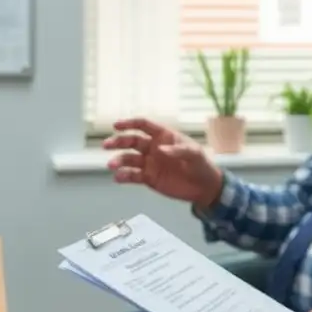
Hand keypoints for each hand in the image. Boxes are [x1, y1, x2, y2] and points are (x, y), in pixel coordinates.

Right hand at [105, 118, 222, 207]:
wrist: (204, 188)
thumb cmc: (201, 165)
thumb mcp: (194, 154)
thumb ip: (178, 151)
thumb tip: (160, 150)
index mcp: (163, 136)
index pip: (144, 125)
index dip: (130, 123)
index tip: (116, 125)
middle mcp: (153, 147)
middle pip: (132, 141)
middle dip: (118, 142)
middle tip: (107, 145)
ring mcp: (149, 163)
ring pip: (129, 159)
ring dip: (119, 160)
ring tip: (112, 165)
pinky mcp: (148, 178)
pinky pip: (133, 175)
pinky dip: (124, 176)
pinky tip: (118, 177)